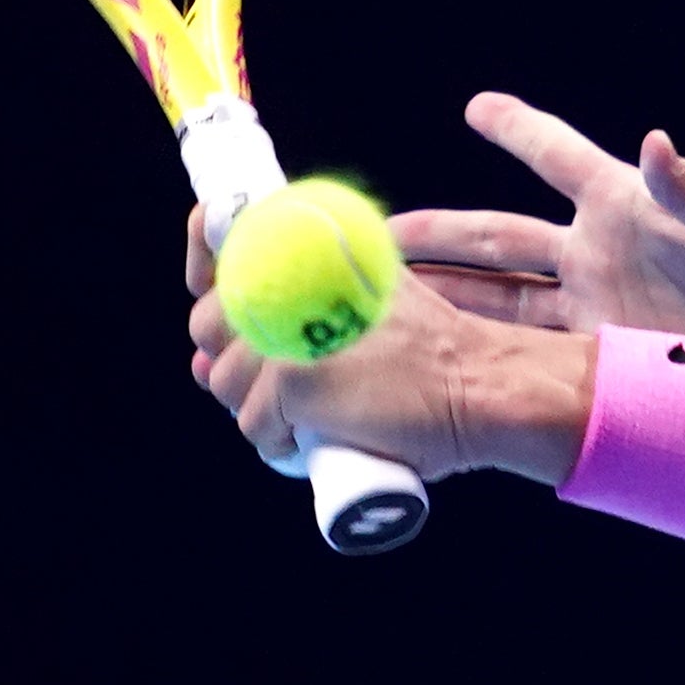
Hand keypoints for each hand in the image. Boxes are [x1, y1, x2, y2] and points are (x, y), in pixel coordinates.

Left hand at [186, 213, 590, 484]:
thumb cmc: (435, 355)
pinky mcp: (291, 381)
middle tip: (279, 383)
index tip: (211, 285)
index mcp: (314, 247)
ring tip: (303, 417)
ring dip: (255, 409)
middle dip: (230, 361)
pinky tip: (309, 441)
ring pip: (224, 383)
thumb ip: (314, 303)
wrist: (481, 384)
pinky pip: (253, 424)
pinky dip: (277, 442)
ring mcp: (286, 329)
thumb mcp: (377, 295)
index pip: (226, 242)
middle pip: (208, 325)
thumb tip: (209, 357)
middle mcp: (292, 277)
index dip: (203, 260)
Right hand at [389, 92, 684, 352]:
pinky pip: (523, 350)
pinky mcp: (594, 352)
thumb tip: (657, 144)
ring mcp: (590, 303)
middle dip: (438, 234)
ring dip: (443, 295)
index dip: (517, 130)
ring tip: (381, 298)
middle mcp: (595, 250)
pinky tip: (437, 359)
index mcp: (624, 205)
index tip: (476, 106)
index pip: (557, 156)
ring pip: (496, 296)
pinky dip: (480, 351)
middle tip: (375, 233)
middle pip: (499, 237)